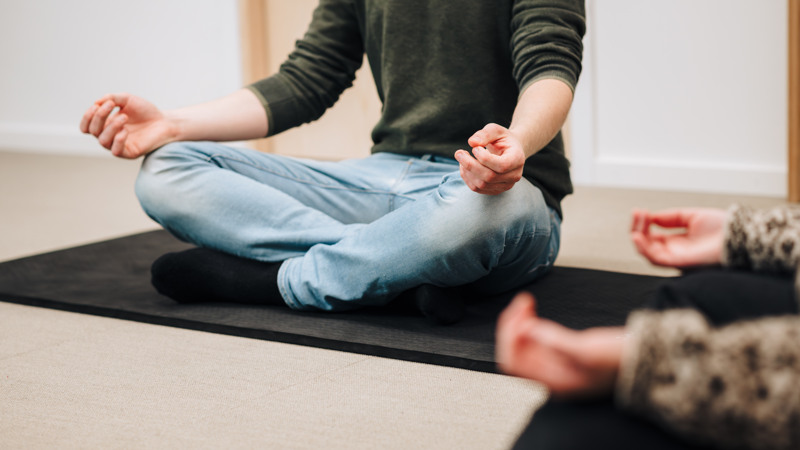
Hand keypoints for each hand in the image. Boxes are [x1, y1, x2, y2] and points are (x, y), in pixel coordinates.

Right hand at [79, 93, 176, 158]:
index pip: (86, 126)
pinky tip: (126, 131)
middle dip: (99, 116)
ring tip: (125, 117)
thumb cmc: (146, 111)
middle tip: (111, 105)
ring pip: (102, 141)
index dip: (88, 116)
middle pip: (92, 130)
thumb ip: (111, 98)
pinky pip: (115, 151)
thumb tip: (96, 103)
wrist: (165, 121)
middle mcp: (109, 136)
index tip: (99, 104)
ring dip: (110, 126)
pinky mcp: (129, 152)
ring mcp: (118, 145)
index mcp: (106, 124)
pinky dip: (118, 140)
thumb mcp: (127, 99)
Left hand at [454, 123, 525, 194]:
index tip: (475, 148)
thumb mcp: (495, 130)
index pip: (501, 165)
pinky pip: (477, 189)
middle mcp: (514, 176)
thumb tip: (472, 142)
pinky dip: (467, 177)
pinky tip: (464, 166)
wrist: (509, 150)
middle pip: (489, 177)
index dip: (484, 158)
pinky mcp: (495, 190)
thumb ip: (485, 134)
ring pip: (481, 185)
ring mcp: (505, 185)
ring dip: (466, 172)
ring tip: (462, 157)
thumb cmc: (502, 139)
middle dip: (470, 165)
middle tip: (458, 153)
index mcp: (517, 159)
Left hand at [496, 292, 623, 398]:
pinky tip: (532, 313)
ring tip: (525, 303)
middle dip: (513, 325)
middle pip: (515, 353)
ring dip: (519, 322)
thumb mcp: (589, 349)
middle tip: (522, 302)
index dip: (510, 336)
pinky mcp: (562, 355)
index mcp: (556, 382)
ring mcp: (556, 367)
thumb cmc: (623, 358)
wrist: (646, 357)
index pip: (514, 361)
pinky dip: (529, 325)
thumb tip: (528, 330)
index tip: (519, 314)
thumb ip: (556, 341)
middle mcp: (552, 377)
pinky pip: (534, 342)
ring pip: (522, 346)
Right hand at [630, 208, 726, 267]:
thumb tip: (652, 217)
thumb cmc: (724, 229)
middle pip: (646, 244)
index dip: (643, 223)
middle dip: (637, 228)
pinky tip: (638, 236)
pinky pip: (655, 259)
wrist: (740, 236)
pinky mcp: (679, 262)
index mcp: (678, 242)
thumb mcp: (692, 216)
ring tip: (636, 223)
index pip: (651, 236)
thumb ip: (671, 217)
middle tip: (637, 214)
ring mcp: (676, 258)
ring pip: (647, 252)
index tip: (640, 211)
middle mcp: (675, 251)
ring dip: (637, 238)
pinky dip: (644, 248)